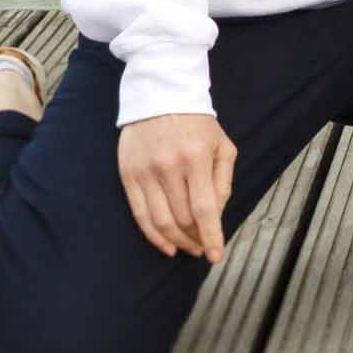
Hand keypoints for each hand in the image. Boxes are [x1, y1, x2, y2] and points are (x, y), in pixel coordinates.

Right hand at [119, 112, 235, 261]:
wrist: (160, 95)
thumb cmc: (198, 123)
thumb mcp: (223, 146)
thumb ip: (223, 182)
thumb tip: (217, 216)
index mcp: (197, 158)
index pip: (204, 209)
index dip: (211, 236)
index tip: (216, 256)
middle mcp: (169, 166)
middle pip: (182, 218)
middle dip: (196, 239)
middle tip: (204, 248)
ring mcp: (145, 171)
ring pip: (160, 221)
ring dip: (176, 241)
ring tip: (188, 248)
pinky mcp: (128, 174)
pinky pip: (139, 214)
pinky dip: (153, 235)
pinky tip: (166, 245)